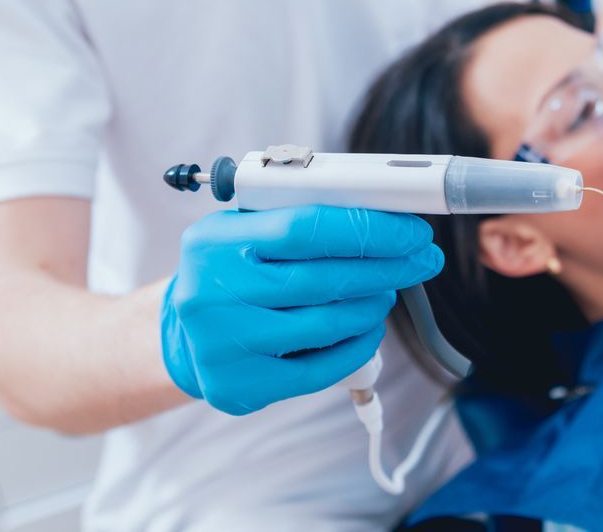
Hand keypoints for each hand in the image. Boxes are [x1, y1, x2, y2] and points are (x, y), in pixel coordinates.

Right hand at [161, 205, 443, 414]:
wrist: (182, 335)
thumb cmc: (229, 273)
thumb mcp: (244, 232)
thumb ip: (298, 219)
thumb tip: (383, 216)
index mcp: (214, 241)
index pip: (304, 227)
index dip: (367, 229)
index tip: (411, 231)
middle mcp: (212, 292)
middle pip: (323, 279)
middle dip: (386, 267)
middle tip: (421, 259)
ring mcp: (223, 344)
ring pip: (327, 325)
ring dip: (373, 305)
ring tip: (388, 291)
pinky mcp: (240, 386)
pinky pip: (320, 369)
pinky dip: (357, 346)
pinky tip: (369, 328)